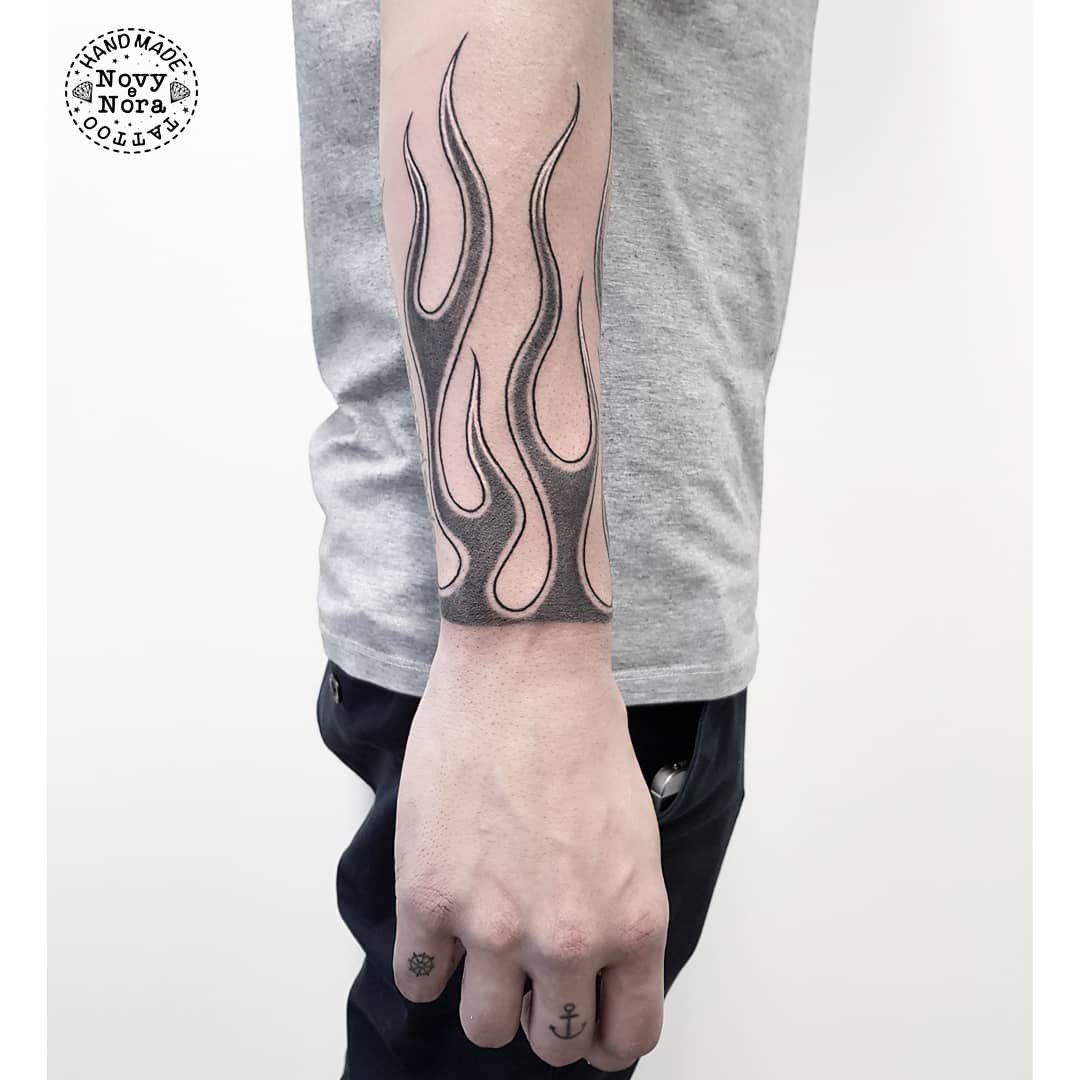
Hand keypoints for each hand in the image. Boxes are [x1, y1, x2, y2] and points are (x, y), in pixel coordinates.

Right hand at [392, 625, 668, 1070]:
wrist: (523, 674)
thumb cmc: (582, 732)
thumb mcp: (634, 834)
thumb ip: (617, 909)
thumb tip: (594, 956)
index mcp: (632, 920)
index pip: (628, 1032)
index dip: (608, 1038)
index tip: (591, 1027)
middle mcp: (567, 937)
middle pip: (556, 1042)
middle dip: (548, 1021)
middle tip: (535, 988)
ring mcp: (493, 925)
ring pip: (485, 1027)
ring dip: (486, 999)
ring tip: (483, 955)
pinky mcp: (429, 898)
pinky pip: (418, 980)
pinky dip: (428, 964)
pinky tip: (438, 928)